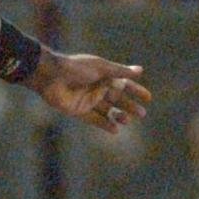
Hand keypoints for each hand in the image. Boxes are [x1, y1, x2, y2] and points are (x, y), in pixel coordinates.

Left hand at [29, 52, 150, 131]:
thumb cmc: (76, 68)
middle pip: (117, 99)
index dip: (136, 90)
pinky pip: (94, 119)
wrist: (50, 76)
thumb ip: (120, 71)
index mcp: (103, 75)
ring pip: (107, 110)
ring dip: (118, 116)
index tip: (148, 98)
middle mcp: (97, 88)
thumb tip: (140, 70)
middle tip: (142, 113)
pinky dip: (104, 124)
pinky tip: (115, 130)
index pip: (124, 84)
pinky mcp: (78, 110)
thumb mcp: (101, 68)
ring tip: (127, 120)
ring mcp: (88, 100)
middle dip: (130, 106)